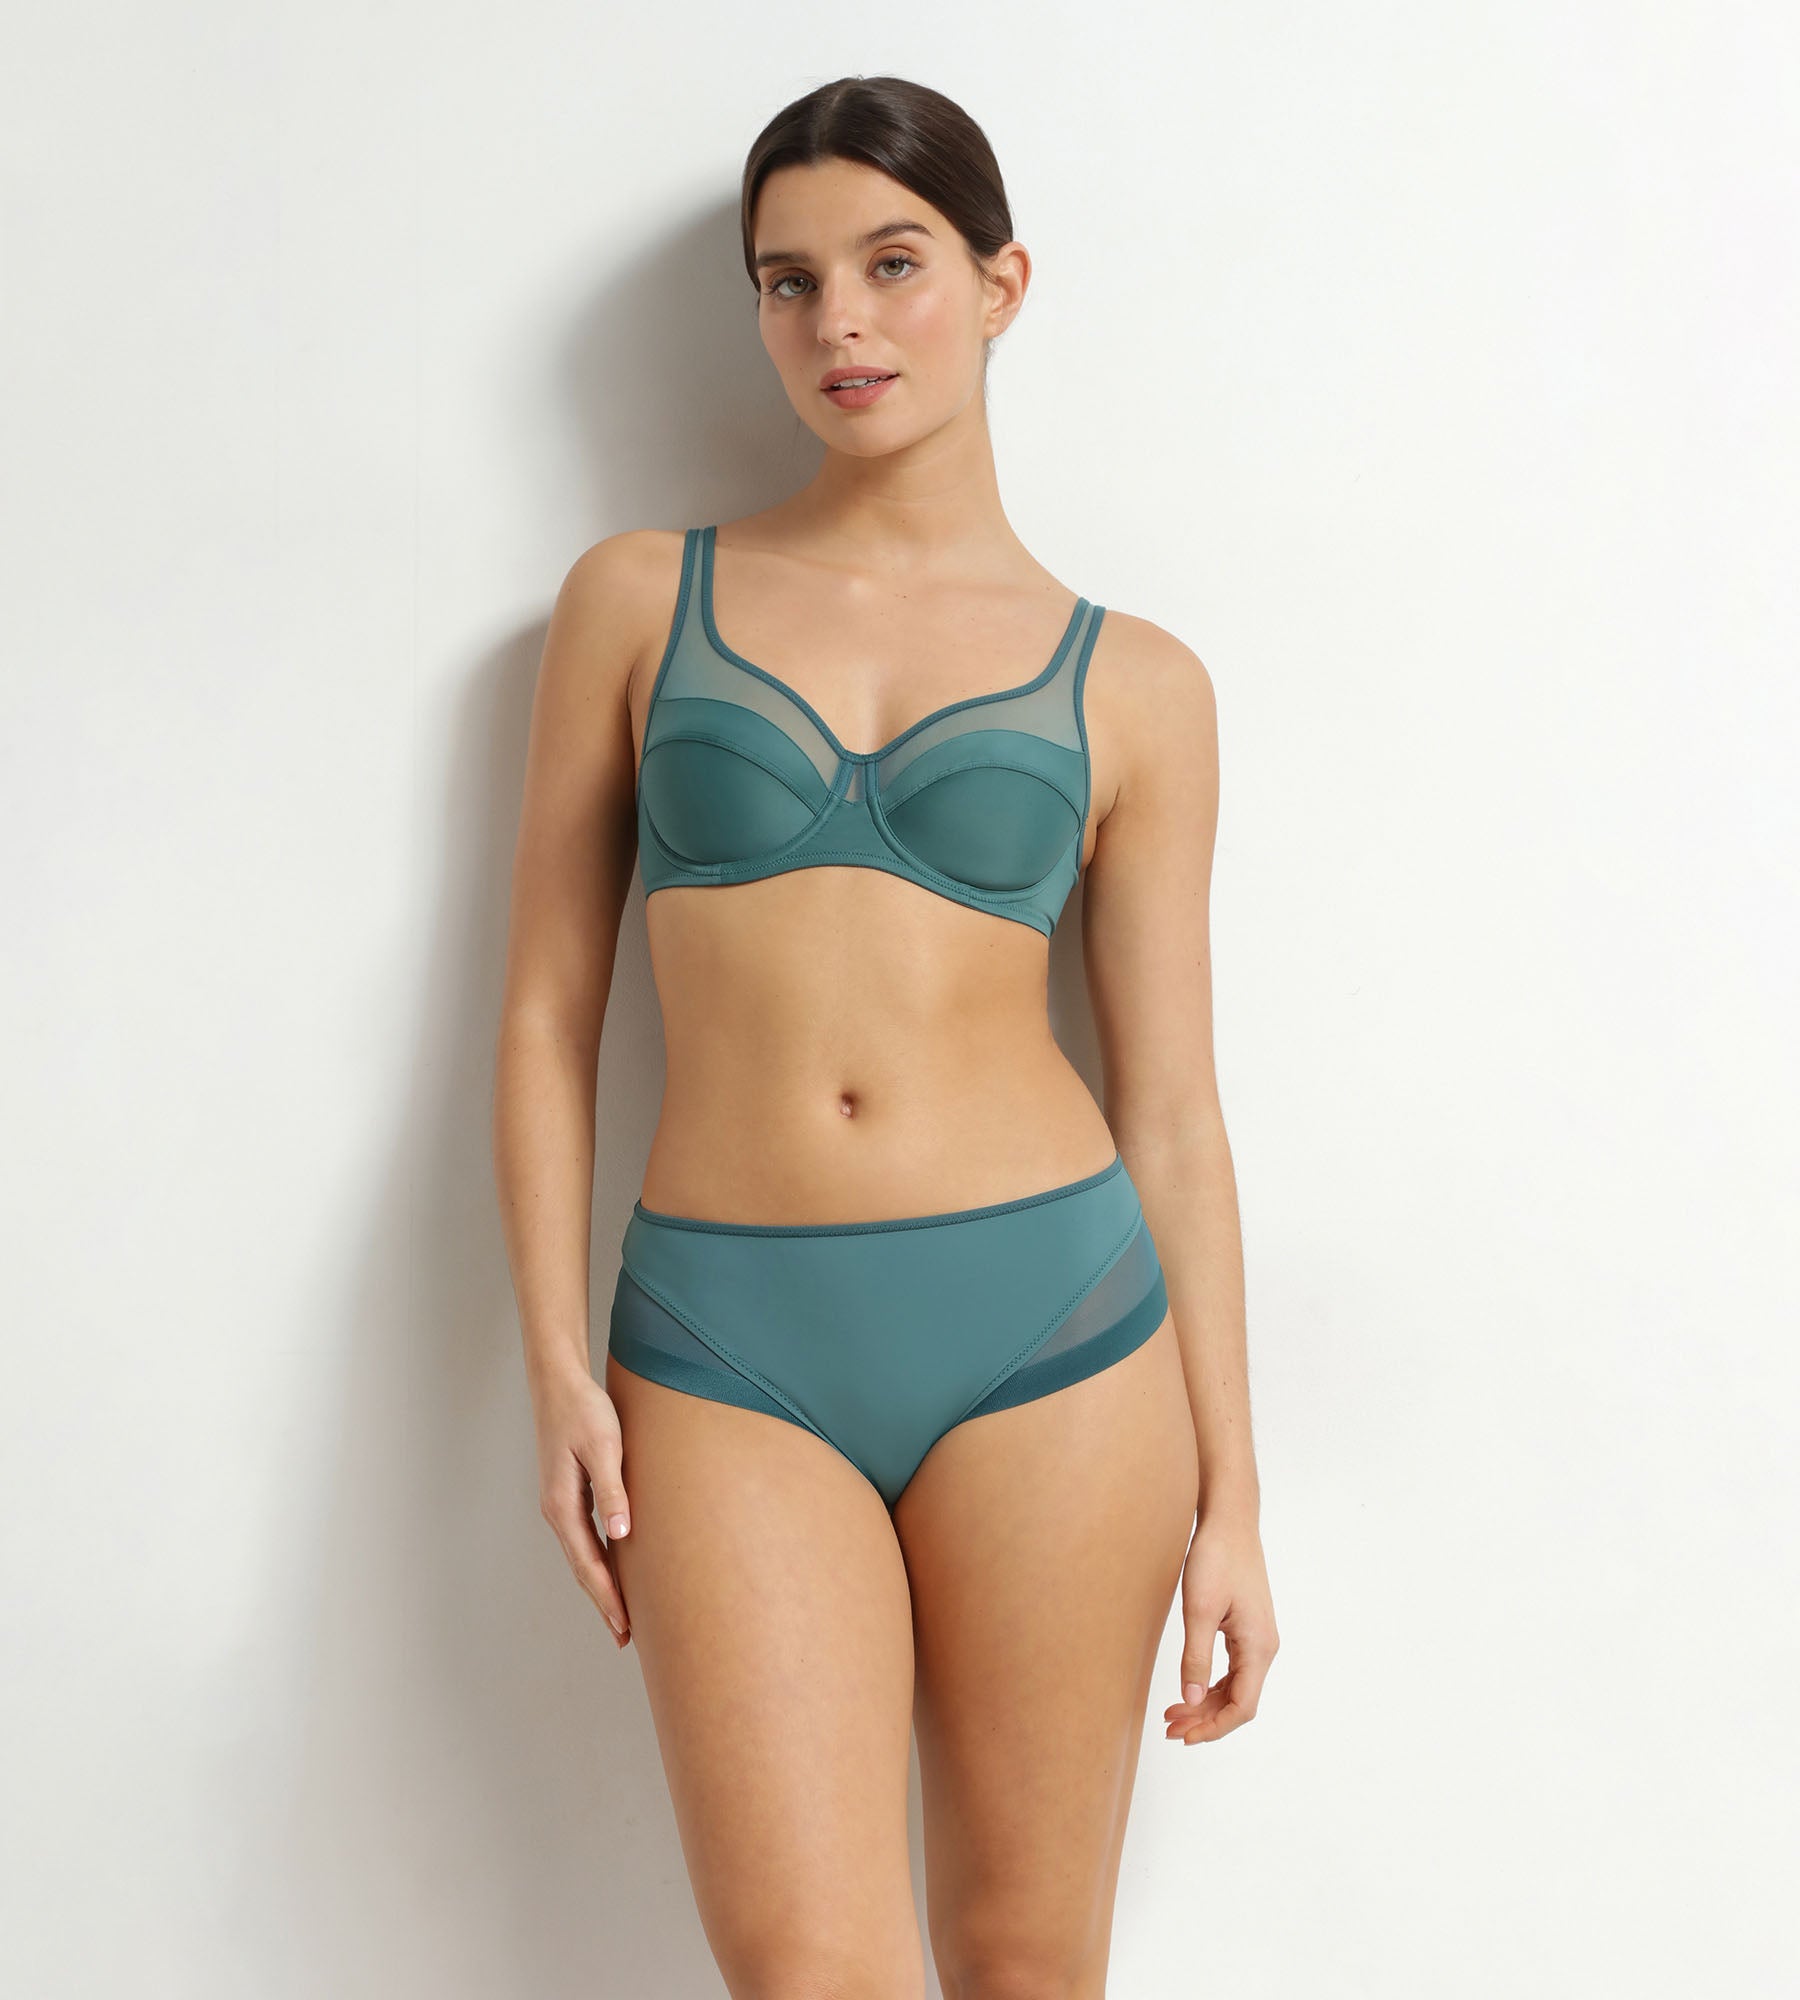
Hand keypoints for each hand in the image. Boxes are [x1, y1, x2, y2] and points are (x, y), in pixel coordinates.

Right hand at [532, 1365, 633, 1648]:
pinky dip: (598, 1560)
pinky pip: (584, 1538)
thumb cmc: (584, 1411)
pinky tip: (613, 1567)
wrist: (559, 1383)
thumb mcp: (604, 1447)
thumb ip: (612, 1490)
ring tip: (622, 1613)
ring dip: (600, 1584)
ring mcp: (560, 1504)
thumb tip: (621, 1534)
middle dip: (604, 1602)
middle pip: (582, 1568)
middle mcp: (557, 1511)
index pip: (588, 1564)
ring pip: (583, 1555)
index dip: (607, 1597)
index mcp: (563, 1506)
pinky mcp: (568, 1493)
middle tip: (626, 1636)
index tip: (624, 1626)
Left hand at [1164, 1504, 1276, 1744]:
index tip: (1185, 1737)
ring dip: (1205, 1704)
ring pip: (1234, 1687)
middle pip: (1238, 1701)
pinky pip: (1232, 1669)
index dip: (1214, 1728)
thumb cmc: (1216, 1558)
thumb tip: (1190, 1701)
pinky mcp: (1246, 1628)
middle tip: (1169, 1729)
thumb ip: (1196, 1657)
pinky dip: (1209, 1684)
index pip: (1242, 1706)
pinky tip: (1187, 1690)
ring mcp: (1257, 1638)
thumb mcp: (1200, 1609)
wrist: (1230, 1521)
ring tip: (1172, 1715)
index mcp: (1258, 1647)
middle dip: (1205, 1719)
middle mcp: (1264, 1647)